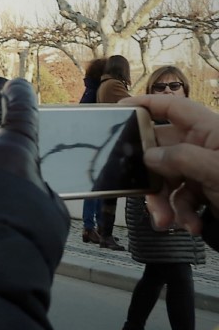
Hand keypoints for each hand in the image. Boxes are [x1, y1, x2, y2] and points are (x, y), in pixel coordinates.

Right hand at [122, 93, 218, 233]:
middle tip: (140, 192)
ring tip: (167, 222)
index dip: (145, 104)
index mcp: (209, 130)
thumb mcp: (216, 170)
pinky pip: (181, 199)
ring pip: (166, 179)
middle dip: (149, 174)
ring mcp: (204, 170)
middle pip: (160, 150)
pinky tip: (189, 226)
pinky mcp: (206, 192)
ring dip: (163, 203)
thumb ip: (179, 158)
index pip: (172, 107)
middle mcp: (203, 146)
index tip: (119, 110)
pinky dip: (181, 214)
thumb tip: (149, 155)